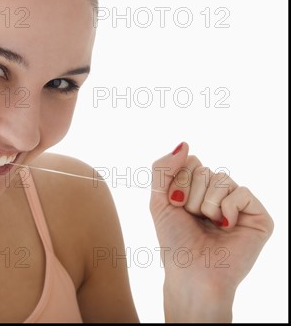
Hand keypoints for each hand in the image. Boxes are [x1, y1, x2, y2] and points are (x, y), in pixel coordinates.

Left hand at [150, 142, 273, 319]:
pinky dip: (226, 209)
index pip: (190, 162)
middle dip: (190, 194)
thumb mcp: (158, 200)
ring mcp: (240, 205)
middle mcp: (220, 194)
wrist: (192, 273)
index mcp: (198, 189)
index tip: (176, 205)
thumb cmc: (174, 241)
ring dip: (206, 204)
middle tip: (193, 219)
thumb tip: (185, 144)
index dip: (177, 183)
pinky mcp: (259, 217)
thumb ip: (163, 168)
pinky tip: (226, 227)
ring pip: (221, 178)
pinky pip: (240, 192)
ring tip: (209, 225)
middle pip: (204, 168)